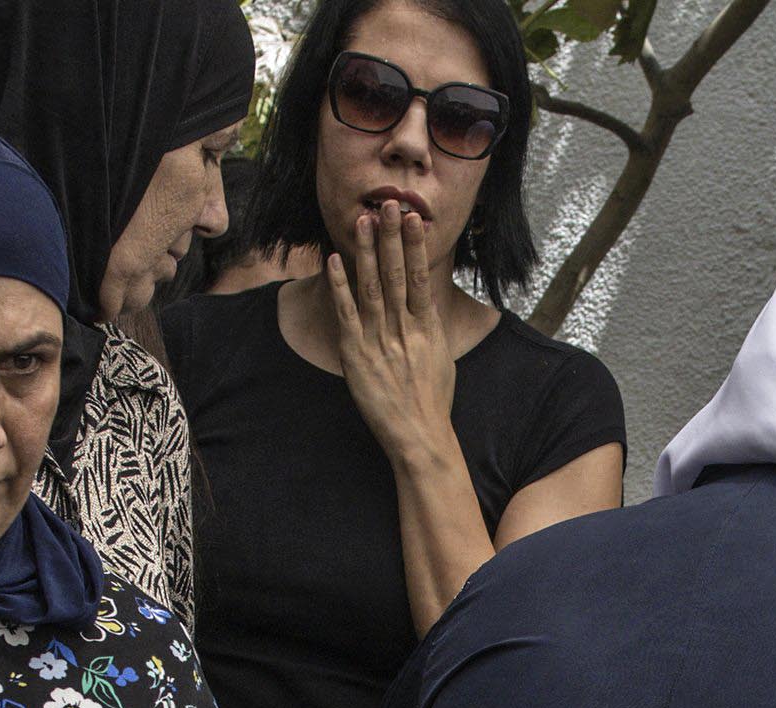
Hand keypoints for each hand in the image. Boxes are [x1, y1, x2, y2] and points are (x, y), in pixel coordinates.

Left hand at [325, 202, 459, 463]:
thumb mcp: (441, 359)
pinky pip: (346, 313)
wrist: (419, 436)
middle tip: (388, 203)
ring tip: (362, 220)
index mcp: (427, 328)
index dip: (415, 246)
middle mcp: (403, 330)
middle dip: (391, 236)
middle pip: (397, 273)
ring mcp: (379, 341)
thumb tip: (427, 306)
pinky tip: (335, 260)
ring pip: (372, 286)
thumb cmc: (432, 402)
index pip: (420, 277)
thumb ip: (430, 329)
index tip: (413, 218)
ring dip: (367, 251)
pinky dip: (340, 285)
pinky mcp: (356, 355)